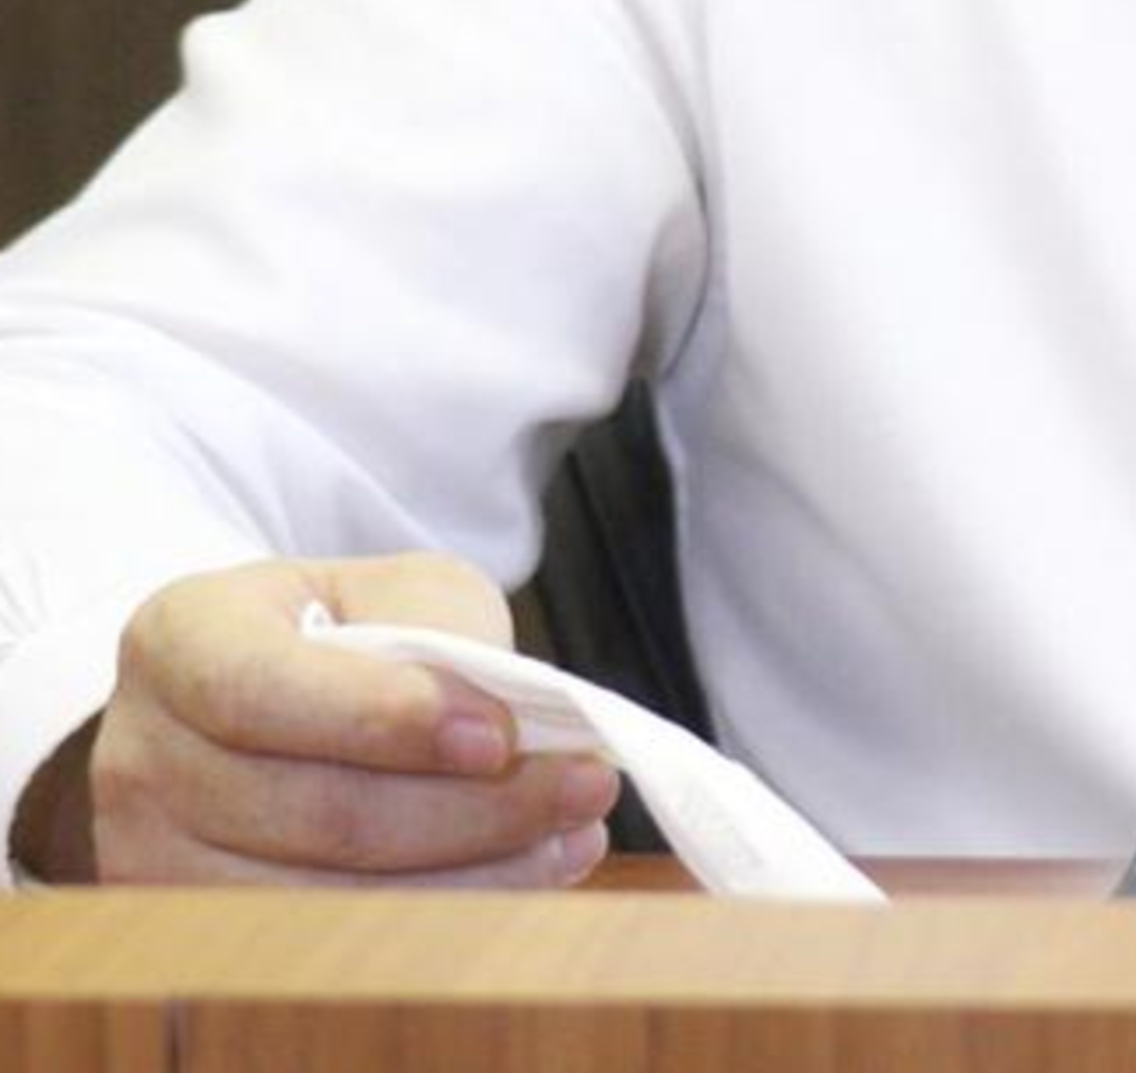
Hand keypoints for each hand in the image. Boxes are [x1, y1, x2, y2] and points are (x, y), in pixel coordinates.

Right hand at [34, 553, 618, 886]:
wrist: (263, 700)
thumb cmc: (342, 633)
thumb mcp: (394, 591)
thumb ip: (440, 633)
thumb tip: (512, 716)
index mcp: (179, 639)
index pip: (265, 691)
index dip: (384, 719)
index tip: (501, 736)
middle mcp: (141, 757)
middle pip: (312, 812)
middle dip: (468, 809)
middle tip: (587, 786)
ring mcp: (149, 864)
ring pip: (323, 900)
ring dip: (471, 877)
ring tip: (574, 837)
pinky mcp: (189, 944)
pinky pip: (323, 953)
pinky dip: (439, 920)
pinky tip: (524, 881)